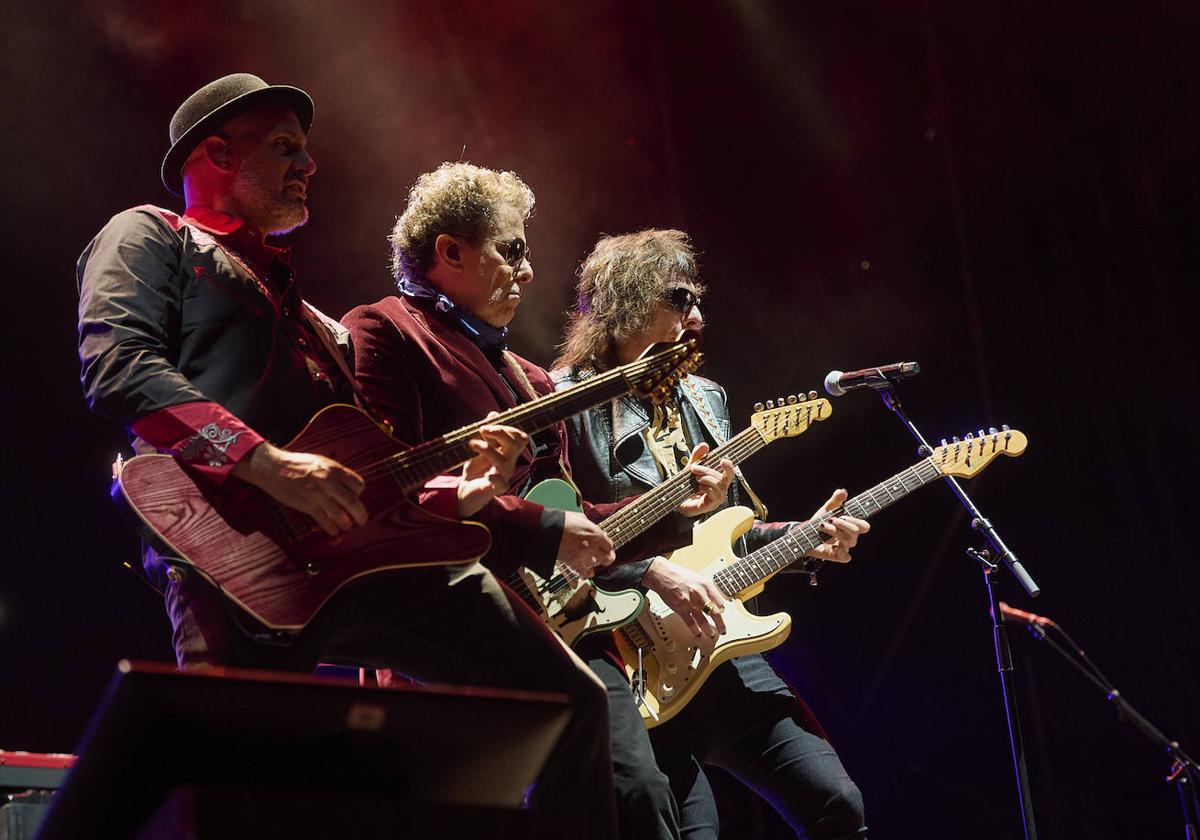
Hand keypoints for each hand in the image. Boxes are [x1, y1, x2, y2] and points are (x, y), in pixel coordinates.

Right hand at [231, 442, 366, 535]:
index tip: (355, 498)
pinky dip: (331, 528)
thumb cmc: (298, 464)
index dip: (359, 494)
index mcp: (334, 469)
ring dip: (346, 524)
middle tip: (362, 521)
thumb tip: (347, 488)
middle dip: (360, 515)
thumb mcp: (321, 462)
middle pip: (353, 502)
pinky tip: (333, 531)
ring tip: (346, 527)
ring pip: (340, 515)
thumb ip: (335, 474)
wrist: (274, 467)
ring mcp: (318, 494)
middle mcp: (329, 482)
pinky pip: (324, 521)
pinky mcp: (307, 505)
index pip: (358, 484)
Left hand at [455, 422, 528, 516]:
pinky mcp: (494, 489)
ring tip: (471, 444)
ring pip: (505, 460)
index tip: (488, 425)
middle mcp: (508, 463)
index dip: (508, 427)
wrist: (465, 492)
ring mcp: (503, 475)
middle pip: (516, 443)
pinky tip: (487, 476)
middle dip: (500, 432)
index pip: (520, 437)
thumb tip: (494, 414)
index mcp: (507, 453)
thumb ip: (487, 433)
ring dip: (486, 448)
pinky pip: (502, 484)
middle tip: (482, 430)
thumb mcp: (479, 447)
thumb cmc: (475, 469)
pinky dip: (496, 479)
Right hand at [557, 510, 614, 578]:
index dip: (608, 547)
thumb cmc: (563, 521)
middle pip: (607, 558)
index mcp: (596, 534)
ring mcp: (584, 556)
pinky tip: (586, 572)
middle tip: (605, 559)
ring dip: (594, 564)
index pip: (610, 545)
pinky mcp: (574, 563)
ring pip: (596, 566)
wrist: (548, 529)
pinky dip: (586, 574)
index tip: (606, 548)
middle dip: (607, 559)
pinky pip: (584, 573)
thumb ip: (589, 525)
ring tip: (592, 563)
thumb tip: (592, 528)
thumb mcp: (580, 517)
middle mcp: (593, 547)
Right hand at [643, 556, 725, 636]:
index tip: (722, 613)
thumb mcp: (696, 578)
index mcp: (705, 585)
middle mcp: (699, 594)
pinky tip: (697, 633)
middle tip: (722, 630)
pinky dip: (694, 629)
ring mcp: (689, 602)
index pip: (719, 601)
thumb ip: (705, 589)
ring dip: (708, 629)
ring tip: (711, 634)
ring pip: (702, 620)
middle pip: (714, 612)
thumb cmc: (678, 574)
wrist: (662, 574)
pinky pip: (689, 622)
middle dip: (720, 624)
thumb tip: (712, 598)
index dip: (722, 609)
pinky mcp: (680, 608)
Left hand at [678, 442, 734, 516]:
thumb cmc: (686, 486)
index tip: (722, 460)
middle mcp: (720, 490)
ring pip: (719, 485)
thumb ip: (697, 457)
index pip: (730, 473)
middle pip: (722, 477)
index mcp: (718, 480)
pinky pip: (714, 495)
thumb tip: (704, 445)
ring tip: (696, 480)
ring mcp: (717, 499)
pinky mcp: (711, 505)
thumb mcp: (691, 468)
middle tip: (694, 469)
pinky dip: (705, 488)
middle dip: (707, 470)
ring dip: (705, 479)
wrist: (677, 500)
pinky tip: (698, 488)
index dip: (729, 466)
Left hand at [803, 488, 868, 563]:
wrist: (805, 535)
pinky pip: (846, 557)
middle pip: (855, 532)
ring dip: (835, 532)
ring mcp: (844, 547)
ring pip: (849, 541)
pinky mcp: (837, 556)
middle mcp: (850, 537)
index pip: (864, 526)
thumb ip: (835, 501)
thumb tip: (842, 491)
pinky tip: (832, 546)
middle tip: (831, 519)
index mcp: (850, 526)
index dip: (857, 521)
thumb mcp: (826, 510)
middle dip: (843, 524)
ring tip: (822, 526)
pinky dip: (840, 551)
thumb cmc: (820, 522)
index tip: (844, 515)